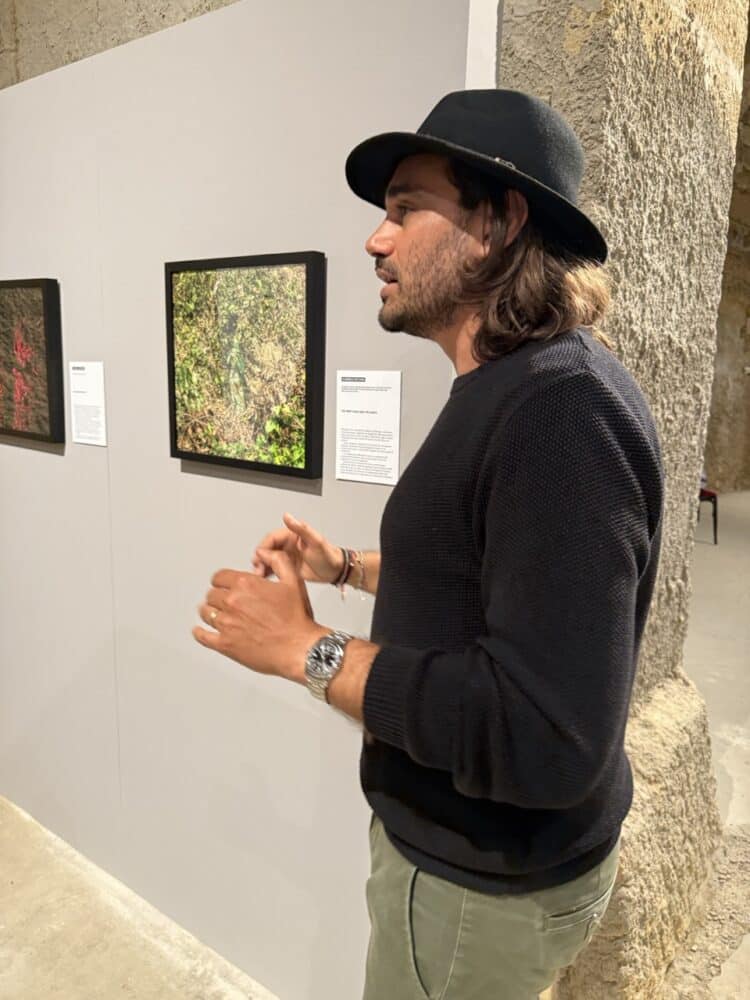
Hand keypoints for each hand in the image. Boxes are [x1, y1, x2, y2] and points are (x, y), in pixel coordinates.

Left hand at [193, 548, 328, 680]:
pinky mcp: (224, 644)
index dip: (222, 580)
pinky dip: (199, 633)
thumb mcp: (293, 581)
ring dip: (209, 611)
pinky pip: (203, 636)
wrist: (298, 648)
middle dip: (218, 596)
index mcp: (246, 584)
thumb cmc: (297, 618)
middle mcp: (232, 602)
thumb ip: (278, 561)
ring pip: (205, 612)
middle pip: (211, 594)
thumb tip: (263, 552)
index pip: (219, 576)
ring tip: (213, 614)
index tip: (224, 584)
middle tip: (224, 601)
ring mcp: (226, 624)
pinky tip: (200, 631)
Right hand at [251, 512, 344, 584]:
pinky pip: (273, 568)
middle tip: (258, 568)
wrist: (336, 571)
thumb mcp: (316, 541)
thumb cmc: (329, 555)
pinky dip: (267, 572)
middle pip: (267, 549)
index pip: (272, 538)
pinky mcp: (288, 567)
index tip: (259, 556)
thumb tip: (287, 516)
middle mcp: (287, 545)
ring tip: (259, 575)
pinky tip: (265, 578)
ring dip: (262, 566)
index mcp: (292, 535)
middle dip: (260, 558)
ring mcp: (287, 556)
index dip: (264, 547)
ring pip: (268, 559)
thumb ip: (301, 529)